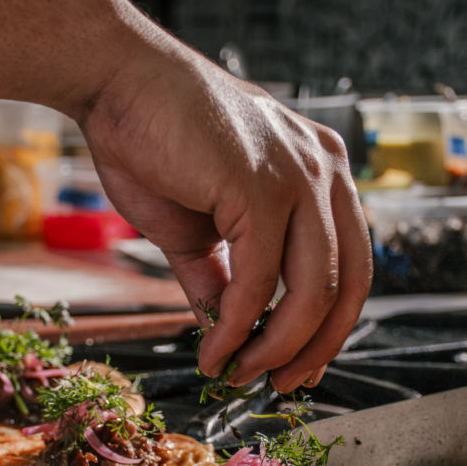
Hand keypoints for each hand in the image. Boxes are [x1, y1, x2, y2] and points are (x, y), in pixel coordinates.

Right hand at [80, 31, 372, 391]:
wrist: (114, 80)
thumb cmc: (153, 141)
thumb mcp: (197, 225)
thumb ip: (219, 274)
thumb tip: (224, 329)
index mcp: (321, 172)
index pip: (352, 265)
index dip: (330, 326)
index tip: (299, 365)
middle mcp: (324, 170)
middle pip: (348, 286)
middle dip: (315, 348)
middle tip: (279, 384)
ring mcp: (298, 176)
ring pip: (314, 292)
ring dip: (277, 348)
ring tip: (239, 373)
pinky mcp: (259, 186)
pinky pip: (259, 281)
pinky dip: (236, 327)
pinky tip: (213, 349)